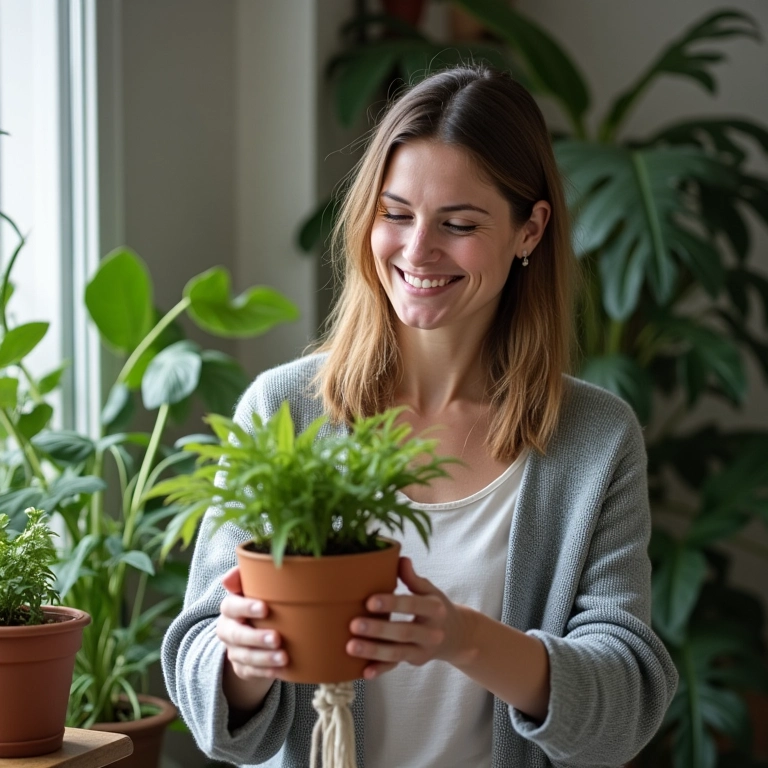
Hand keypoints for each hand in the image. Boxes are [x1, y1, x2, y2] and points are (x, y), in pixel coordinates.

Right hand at [217, 566, 288, 680]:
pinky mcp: (242, 667)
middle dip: (256, 638)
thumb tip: (228, 577)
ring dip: (264, 658)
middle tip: (277, 638)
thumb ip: (245, 576)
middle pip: (236, 635)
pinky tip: (280, 670)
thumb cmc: (260, 600)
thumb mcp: (253, 586)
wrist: (255, 629)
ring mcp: (233, 650)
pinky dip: (265, 672)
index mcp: (230, 607)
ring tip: (283, 657)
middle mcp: (228, 629)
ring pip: (244, 656)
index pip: (231, 606)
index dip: (246, 607)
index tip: (265, 608)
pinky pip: (250, 672)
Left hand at [346, 557, 473, 679]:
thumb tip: (400, 559)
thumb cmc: (436, 607)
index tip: (370, 601)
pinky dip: (380, 669)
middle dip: (378, 630)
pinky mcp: (415, 661)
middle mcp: (432, 631)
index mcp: (434, 608)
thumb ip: (413, 578)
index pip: (412, 605)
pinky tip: (364, 671)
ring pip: (398, 652)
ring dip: (373, 651)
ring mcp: (424, 649)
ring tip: (350, 647)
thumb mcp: (430, 591)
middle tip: (353, 624)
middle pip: (404, 631)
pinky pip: (396, 665)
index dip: (392, 603)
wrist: (457, 636)